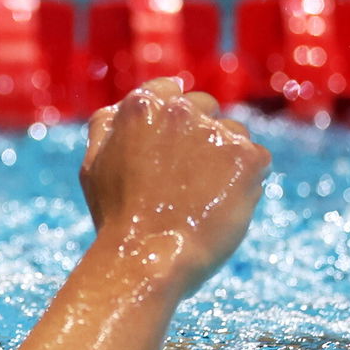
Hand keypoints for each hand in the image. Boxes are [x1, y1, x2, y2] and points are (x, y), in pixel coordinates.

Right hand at [79, 77, 270, 297]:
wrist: (147, 258)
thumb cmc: (116, 218)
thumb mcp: (92, 166)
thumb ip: (107, 128)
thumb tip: (118, 107)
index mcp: (141, 106)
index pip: (168, 91)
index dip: (171, 122)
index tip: (171, 147)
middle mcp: (180, 110)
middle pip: (204, 109)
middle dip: (199, 137)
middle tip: (186, 180)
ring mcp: (217, 132)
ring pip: (233, 134)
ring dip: (224, 158)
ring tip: (203, 198)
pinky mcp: (248, 158)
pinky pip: (258, 160)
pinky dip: (247, 181)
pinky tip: (223, 205)